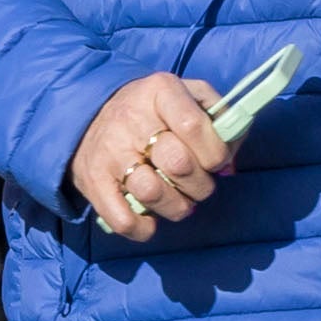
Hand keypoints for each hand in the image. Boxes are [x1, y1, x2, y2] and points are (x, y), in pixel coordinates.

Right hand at [70, 70, 231, 240]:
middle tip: (199, 184)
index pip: (194, 126)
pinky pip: (122, 219)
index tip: (217, 160)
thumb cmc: (155, 111)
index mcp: (160, 91)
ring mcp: (110, 152)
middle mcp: (132, 119)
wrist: (90, 114)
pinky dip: (143, 228)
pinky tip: (151, 219)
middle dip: (200, 184)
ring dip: (177, 207)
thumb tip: (229, 163)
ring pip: (152, 192)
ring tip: (180, 201)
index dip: (215, 152)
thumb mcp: (189, 95)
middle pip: (178, 164)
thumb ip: (221, 119)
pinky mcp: (94, 181)